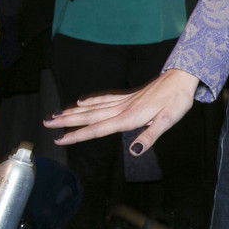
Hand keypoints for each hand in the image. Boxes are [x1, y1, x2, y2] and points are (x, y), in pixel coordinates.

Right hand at [46, 69, 198, 152]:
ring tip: (56, 114)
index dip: (78, 135)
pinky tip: (81, 101)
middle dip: (67, 121)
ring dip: (74, 111)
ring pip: (93, 107)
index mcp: (130, 117)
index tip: (60, 139)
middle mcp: (123, 108)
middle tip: (46, 123)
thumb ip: (149, 136)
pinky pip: (105, 98)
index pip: (98, 129)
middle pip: (89, 117)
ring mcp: (124, 101)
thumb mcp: (168, 121)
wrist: (182, 78)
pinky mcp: (129, 96)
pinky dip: (91, 100)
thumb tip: (134, 151)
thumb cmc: (177, 100)